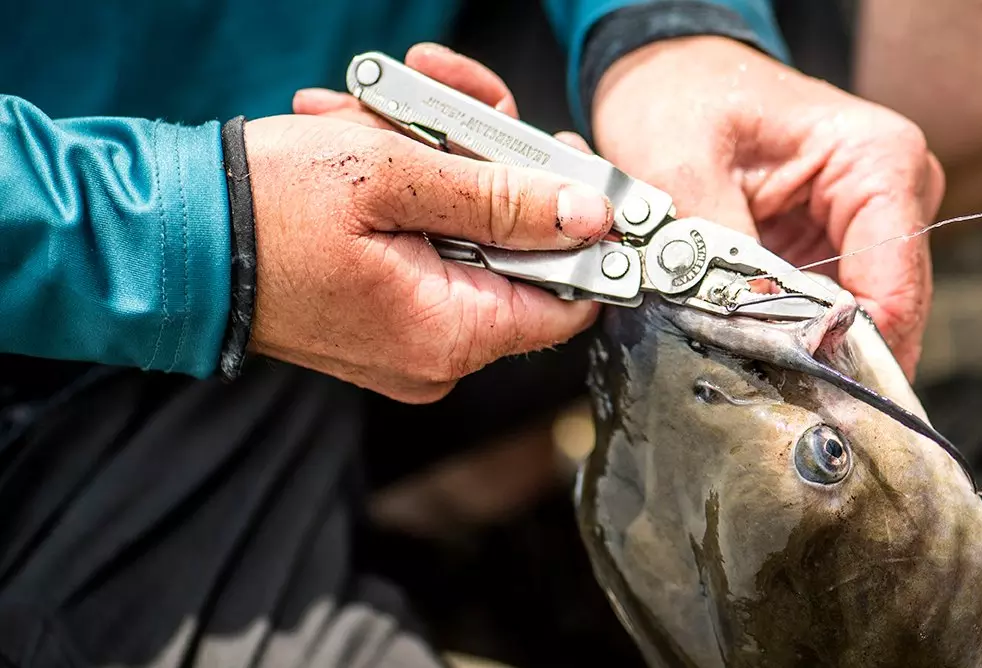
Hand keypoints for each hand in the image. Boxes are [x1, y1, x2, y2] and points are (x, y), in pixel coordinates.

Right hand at [244, 44, 612, 402]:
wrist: (171, 237)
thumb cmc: (265, 209)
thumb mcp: (395, 180)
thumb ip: (502, 199)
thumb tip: (586, 215)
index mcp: (452, 334)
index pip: (571, 299)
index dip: (585, 232)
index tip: (572, 167)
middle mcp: (438, 354)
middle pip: (518, 256)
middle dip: (492, 169)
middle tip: (454, 110)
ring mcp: (410, 339)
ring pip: (468, 240)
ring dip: (439, 166)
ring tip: (377, 115)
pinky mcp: (385, 315)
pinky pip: (426, 249)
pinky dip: (408, 193)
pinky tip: (363, 139)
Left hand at [591, 36, 944, 377]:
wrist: (669, 74)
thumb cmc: (681, 95)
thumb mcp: (679, 165)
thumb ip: (715, 246)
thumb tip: (740, 324)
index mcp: (878, 159)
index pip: (891, 289)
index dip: (848, 353)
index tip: (800, 392)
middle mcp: (897, 194)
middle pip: (886, 316)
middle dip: (828, 360)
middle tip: (771, 400)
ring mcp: (873, 226)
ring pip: (859, 325)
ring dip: (809, 353)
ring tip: (754, 375)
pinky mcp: (841, 248)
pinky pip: (828, 313)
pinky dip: (793, 336)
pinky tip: (755, 351)